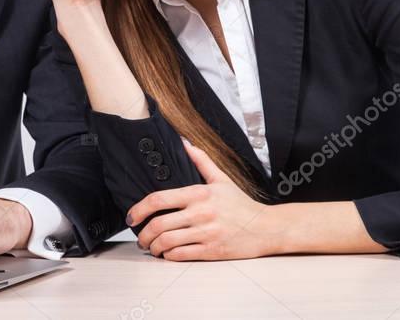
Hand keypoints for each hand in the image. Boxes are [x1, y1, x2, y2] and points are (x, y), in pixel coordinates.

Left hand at [127, 138, 282, 260]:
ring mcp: (206, 233)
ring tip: (151, 247)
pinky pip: (181, 255)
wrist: (267, 228)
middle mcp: (200, 213)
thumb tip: (185, 142)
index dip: (139, 209)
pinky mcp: (212, 251)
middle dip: (143, 234)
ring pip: (167, 242)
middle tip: (140, 237)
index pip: (158, 199)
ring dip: (153, 247)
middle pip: (158, 224)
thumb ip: (202, 161)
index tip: (132, 216)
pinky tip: (167, 254)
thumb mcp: (222, 179)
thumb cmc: (242, 205)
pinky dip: (168, 256)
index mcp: (199, 193)